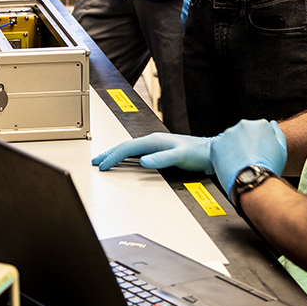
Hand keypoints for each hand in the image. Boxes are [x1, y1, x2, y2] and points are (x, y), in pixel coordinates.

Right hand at [91, 133, 212, 171]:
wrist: (210, 152)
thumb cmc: (198, 153)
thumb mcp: (179, 156)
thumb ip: (161, 159)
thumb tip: (143, 161)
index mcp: (153, 140)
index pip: (127, 148)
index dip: (113, 157)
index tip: (103, 165)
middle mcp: (152, 141)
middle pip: (124, 146)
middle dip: (108, 154)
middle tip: (95, 161)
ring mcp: (154, 145)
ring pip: (129, 149)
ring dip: (115, 155)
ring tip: (104, 160)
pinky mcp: (158, 151)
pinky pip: (135, 153)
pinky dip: (125, 157)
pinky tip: (123, 161)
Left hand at [209, 119, 287, 205]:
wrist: (253, 182)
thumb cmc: (269, 168)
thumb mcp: (281, 150)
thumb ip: (277, 133)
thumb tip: (272, 123)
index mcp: (261, 125)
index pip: (257, 129)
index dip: (257, 143)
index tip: (257, 152)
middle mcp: (244, 125)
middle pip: (243, 133)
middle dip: (244, 143)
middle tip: (248, 158)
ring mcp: (229, 133)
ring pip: (230, 140)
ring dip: (233, 148)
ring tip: (240, 163)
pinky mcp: (216, 143)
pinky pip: (218, 148)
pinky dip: (222, 155)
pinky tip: (231, 164)